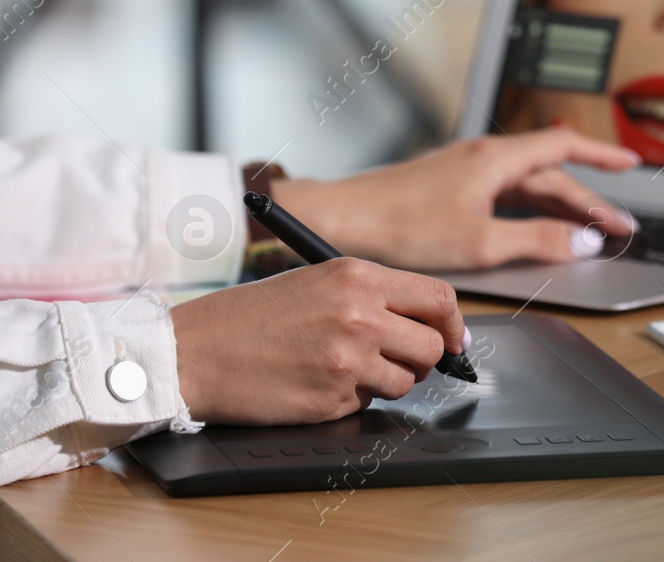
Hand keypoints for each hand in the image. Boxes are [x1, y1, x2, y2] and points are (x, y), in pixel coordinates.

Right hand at [170, 258, 463, 424]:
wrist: (193, 351)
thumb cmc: (251, 316)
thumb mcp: (319, 281)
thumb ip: (376, 296)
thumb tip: (431, 324)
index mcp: (359, 277)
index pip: (439, 299)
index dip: (452, 323)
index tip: (453, 339)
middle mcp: (361, 315)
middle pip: (432, 346)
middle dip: (423, 357)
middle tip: (396, 357)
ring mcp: (348, 360)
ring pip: (406, 380)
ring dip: (385, 380)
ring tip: (342, 366)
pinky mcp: (331, 399)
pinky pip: (366, 403)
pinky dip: (351, 398)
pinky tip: (315, 382)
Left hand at [272, 130, 640, 270]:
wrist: (344, 220)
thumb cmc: (401, 225)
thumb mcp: (480, 242)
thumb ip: (538, 241)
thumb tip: (584, 242)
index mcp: (497, 159)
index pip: (565, 148)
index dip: (602, 157)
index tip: (631, 165)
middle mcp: (486, 158)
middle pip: (552, 175)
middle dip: (589, 200)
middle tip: (617, 227)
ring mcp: (469, 171)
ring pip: (530, 186)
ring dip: (563, 207)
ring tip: (588, 231)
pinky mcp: (454, 188)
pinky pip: (509, 195)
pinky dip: (533, 211)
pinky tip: (539, 229)